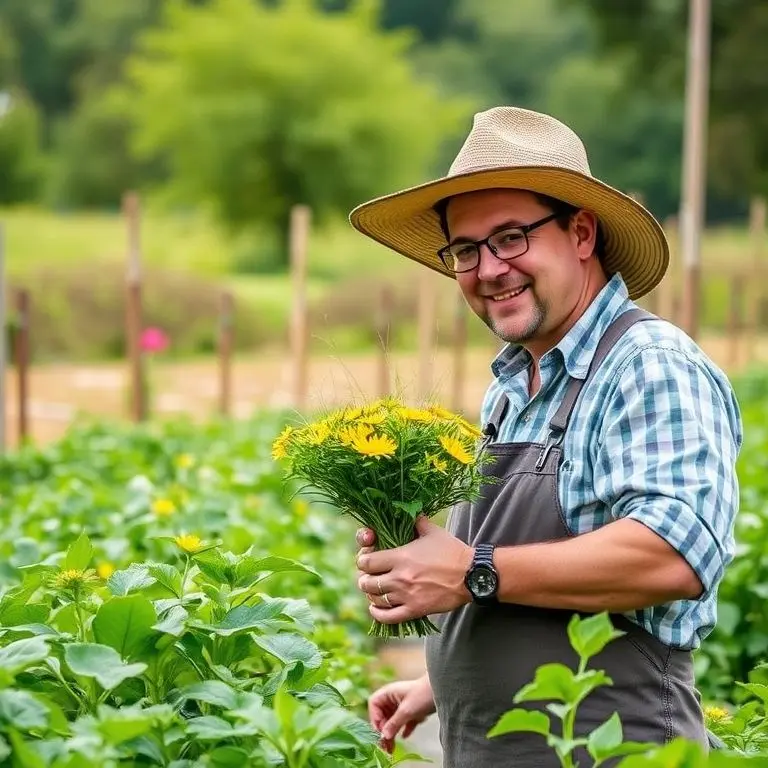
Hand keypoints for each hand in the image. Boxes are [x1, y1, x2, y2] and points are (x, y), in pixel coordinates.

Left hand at [356, 516, 472, 624]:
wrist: (471, 574)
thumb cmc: (452, 551)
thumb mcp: (432, 532)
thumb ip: (417, 522)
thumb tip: (411, 512)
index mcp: (401, 556)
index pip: (367, 562)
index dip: (362, 561)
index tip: (365, 560)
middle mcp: (400, 577)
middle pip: (367, 582)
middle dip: (364, 579)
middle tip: (368, 577)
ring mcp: (407, 595)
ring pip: (375, 599)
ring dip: (370, 595)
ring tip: (372, 591)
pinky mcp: (415, 609)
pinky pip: (388, 617)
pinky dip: (378, 614)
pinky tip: (375, 608)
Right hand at [368, 675, 435, 752]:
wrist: (443, 690)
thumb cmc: (422, 695)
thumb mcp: (406, 711)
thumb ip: (394, 723)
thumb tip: (384, 736)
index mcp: (389, 693)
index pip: (374, 704)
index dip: (375, 718)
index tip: (380, 730)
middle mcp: (394, 698)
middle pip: (383, 715)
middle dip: (383, 730)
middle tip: (385, 746)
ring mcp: (403, 704)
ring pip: (393, 720)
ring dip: (392, 733)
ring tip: (392, 748)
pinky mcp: (413, 711)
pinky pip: (404, 722)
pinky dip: (403, 729)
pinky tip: (405, 736)